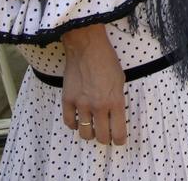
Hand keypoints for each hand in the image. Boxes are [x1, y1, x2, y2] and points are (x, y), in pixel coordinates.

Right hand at [61, 25, 126, 145]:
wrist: (87, 47)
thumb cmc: (107, 60)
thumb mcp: (120, 81)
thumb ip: (118, 100)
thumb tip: (115, 116)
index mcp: (115, 101)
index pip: (118, 133)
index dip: (119, 140)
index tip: (119, 140)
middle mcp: (98, 106)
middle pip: (101, 137)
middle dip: (105, 138)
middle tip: (106, 134)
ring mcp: (81, 104)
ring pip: (85, 133)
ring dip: (90, 134)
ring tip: (92, 128)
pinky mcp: (67, 100)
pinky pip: (69, 123)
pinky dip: (74, 125)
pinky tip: (78, 121)